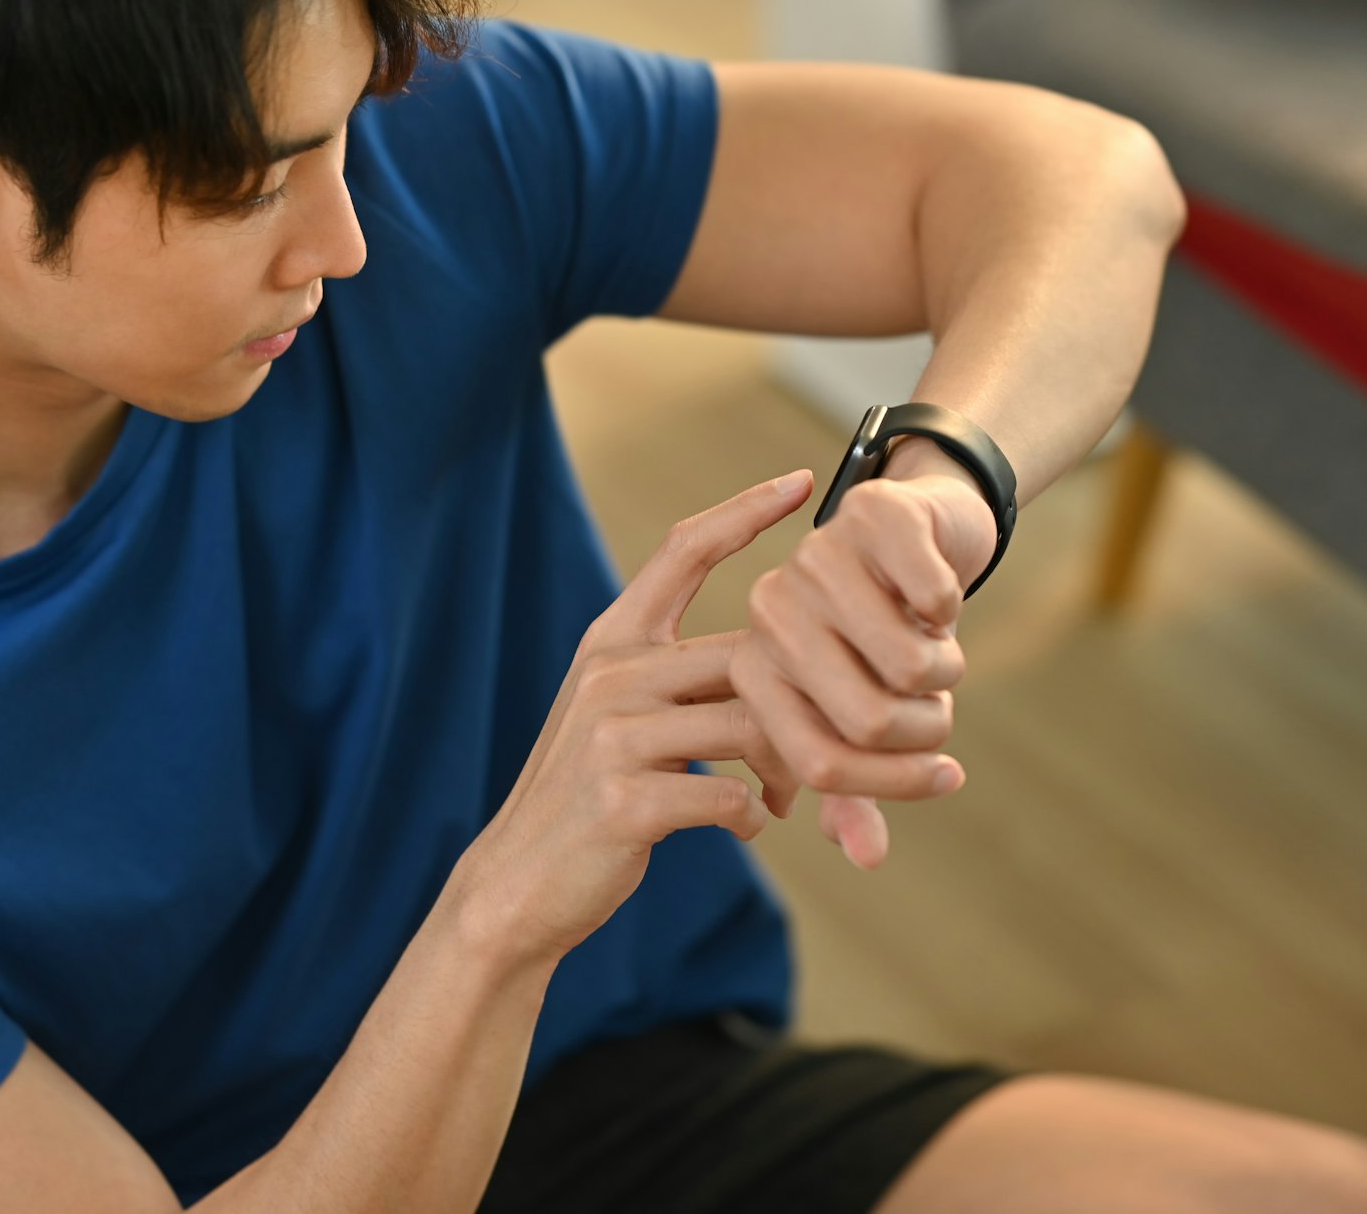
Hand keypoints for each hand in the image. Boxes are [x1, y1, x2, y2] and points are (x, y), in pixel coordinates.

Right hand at [452, 471, 812, 964]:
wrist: (518, 885)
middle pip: (750, 654)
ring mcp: (613, 735)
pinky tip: (750, 825)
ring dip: (796, 766)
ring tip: (796, 798)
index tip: (803, 480)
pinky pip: (730, 795)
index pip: (684, 550)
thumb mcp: (624, 722)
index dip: (745, 510)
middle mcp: (609, 673)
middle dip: (813, 698)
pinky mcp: (624, 800)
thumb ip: (685, 685)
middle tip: (849, 743)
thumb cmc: (590, 801)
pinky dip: (755, 815)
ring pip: (753, 725)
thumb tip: (784, 673)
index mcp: (610, 642)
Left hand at [733, 466, 996, 868]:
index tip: (944, 775)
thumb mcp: (860, 715)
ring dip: (946, 672)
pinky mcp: (873, 514)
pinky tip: (938, 598)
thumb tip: (866, 857)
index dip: (892, 782)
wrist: (914, 535)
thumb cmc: (878, 641)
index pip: (819, 763)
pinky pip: (934, 597)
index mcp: (753, 671)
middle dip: (927, 728)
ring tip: (936, 651)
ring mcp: (816, 559)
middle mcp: (770, 614)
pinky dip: (952, 609)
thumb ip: (855, 787)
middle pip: (867, 722)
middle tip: (937, 704)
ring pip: (908, 666)